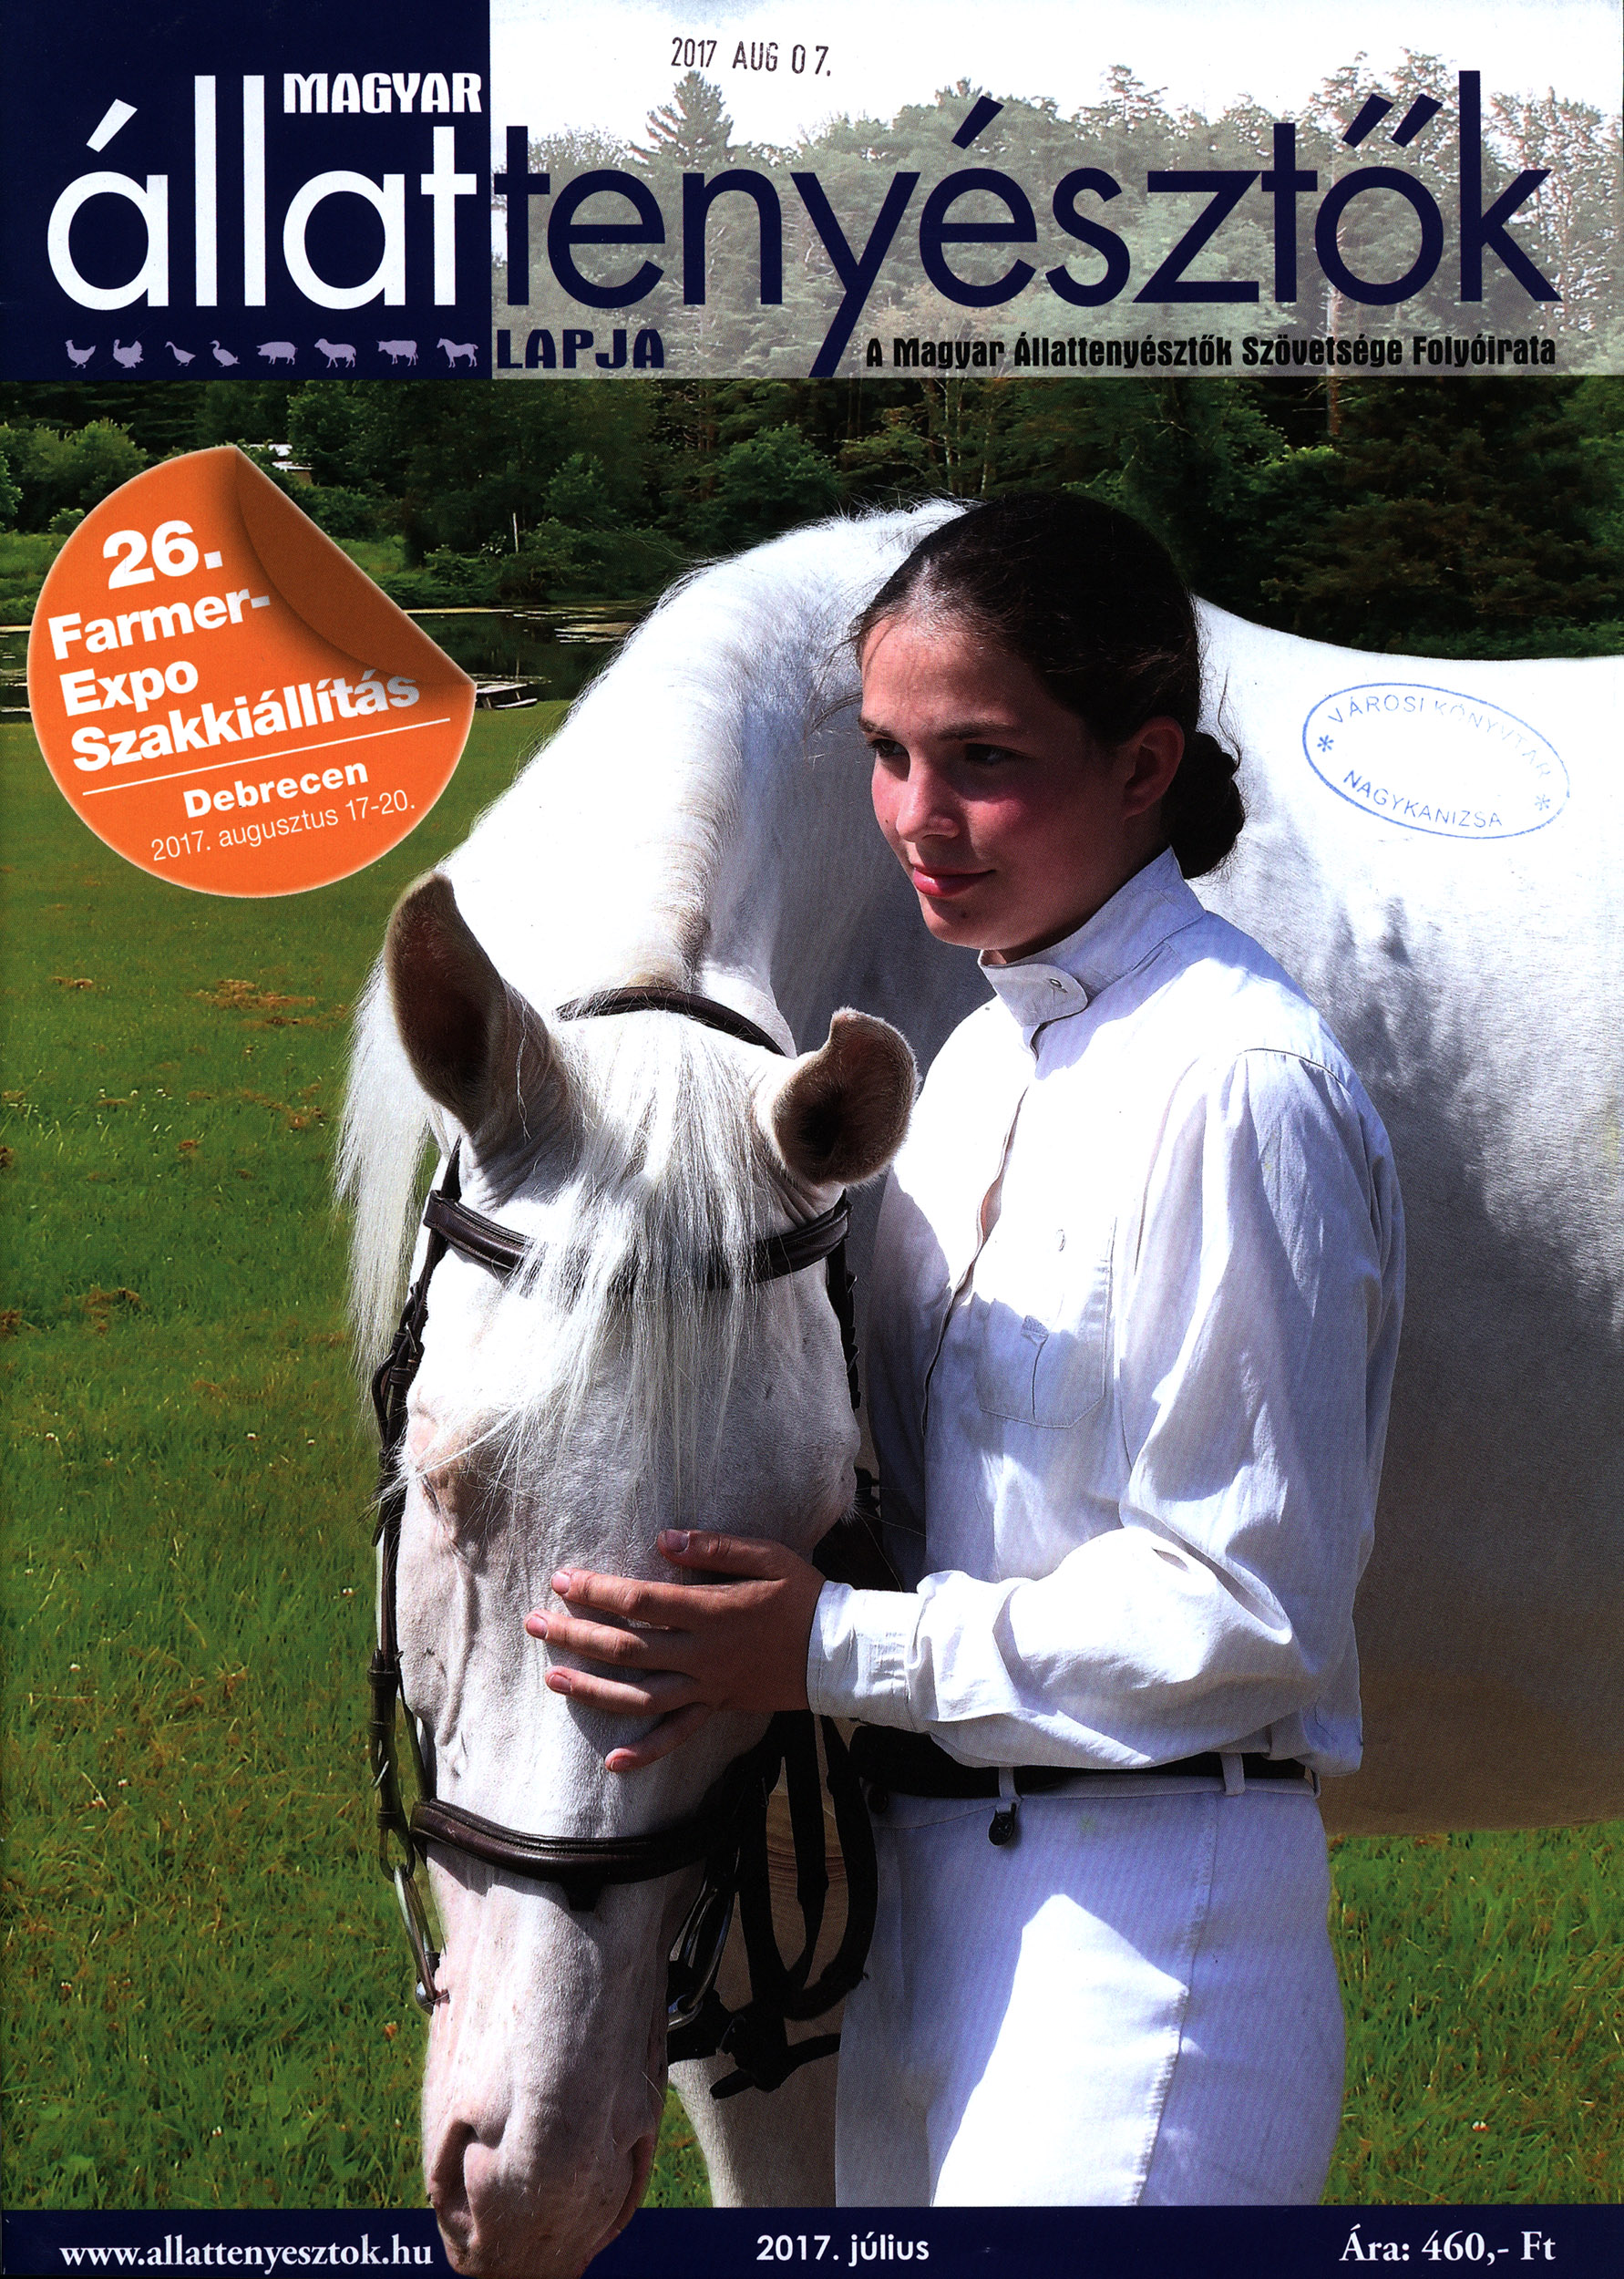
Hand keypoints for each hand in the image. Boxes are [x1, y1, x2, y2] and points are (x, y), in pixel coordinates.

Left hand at [523, 1530, 825, 1773]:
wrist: (839, 1652)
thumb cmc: (803, 1595)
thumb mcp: (767, 1556)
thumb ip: (715, 1548)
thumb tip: (663, 1540)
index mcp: (713, 1611)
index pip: (641, 1602)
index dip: (598, 1591)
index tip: (563, 1580)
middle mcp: (704, 1654)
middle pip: (628, 1648)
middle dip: (577, 1635)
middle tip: (536, 1624)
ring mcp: (710, 1686)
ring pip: (641, 1696)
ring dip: (594, 1690)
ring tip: (552, 1678)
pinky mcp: (720, 1707)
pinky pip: (679, 1735)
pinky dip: (647, 1752)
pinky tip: (613, 1762)